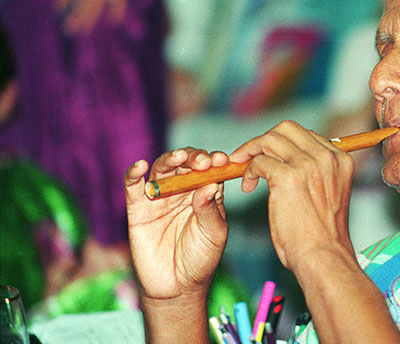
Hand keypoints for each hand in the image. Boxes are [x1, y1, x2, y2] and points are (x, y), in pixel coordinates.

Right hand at [124, 149, 228, 302]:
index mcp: (205, 192)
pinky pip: (133, 186)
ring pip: (162, 169)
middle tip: (203, 161)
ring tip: (180, 157)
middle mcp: (182, 190)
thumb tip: (209, 185)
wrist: (177, 286)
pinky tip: (141, 166)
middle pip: (186, 164)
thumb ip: (210, 210)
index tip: (222, 161)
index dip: (215, 161)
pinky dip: (134, 174)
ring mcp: (160, 197)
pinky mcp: (138, 208)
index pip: (210, 169)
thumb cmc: (201, 258)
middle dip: (195, 157)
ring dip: (170, 159)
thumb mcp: (213, 234)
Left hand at [230, 121, 355, 269]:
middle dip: (264, 140)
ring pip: (270, 140)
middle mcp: (327, 156)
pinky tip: (248, 187)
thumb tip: (289, 162)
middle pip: (287, 128)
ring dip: (251, 153)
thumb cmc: (323, 236)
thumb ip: (317, 173)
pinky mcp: (288, 177)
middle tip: (248, 156)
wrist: (324, 257)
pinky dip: (249, 172)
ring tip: (245, 173)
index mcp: (340, 159)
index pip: (306, 134)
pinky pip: (259, 161)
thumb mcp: (330, 194)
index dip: (283, 143)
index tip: (269, 156)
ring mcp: (308, 164)